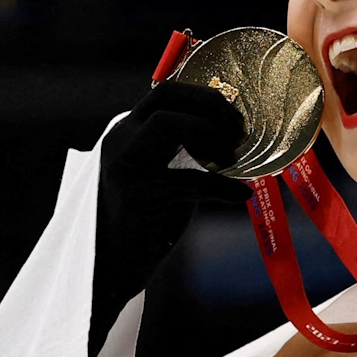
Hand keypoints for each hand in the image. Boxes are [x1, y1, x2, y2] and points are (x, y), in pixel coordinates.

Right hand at [89, 80, 251, 356]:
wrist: (116, 265)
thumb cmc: (150, 215)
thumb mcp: (168, 170)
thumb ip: (189, 147)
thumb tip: (237, 130)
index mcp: (129, 129)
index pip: (167, 91)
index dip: (207, 98)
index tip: (235, 120)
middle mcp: (121, 139)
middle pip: (167, 97)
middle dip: (211, 108)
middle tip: (237, 135)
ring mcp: (124, 166)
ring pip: (170, 125)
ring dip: (211, 137)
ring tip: (233, 161)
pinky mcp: (136, 196)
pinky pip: (190, 182)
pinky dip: (223, 188)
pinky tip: (241, 195)